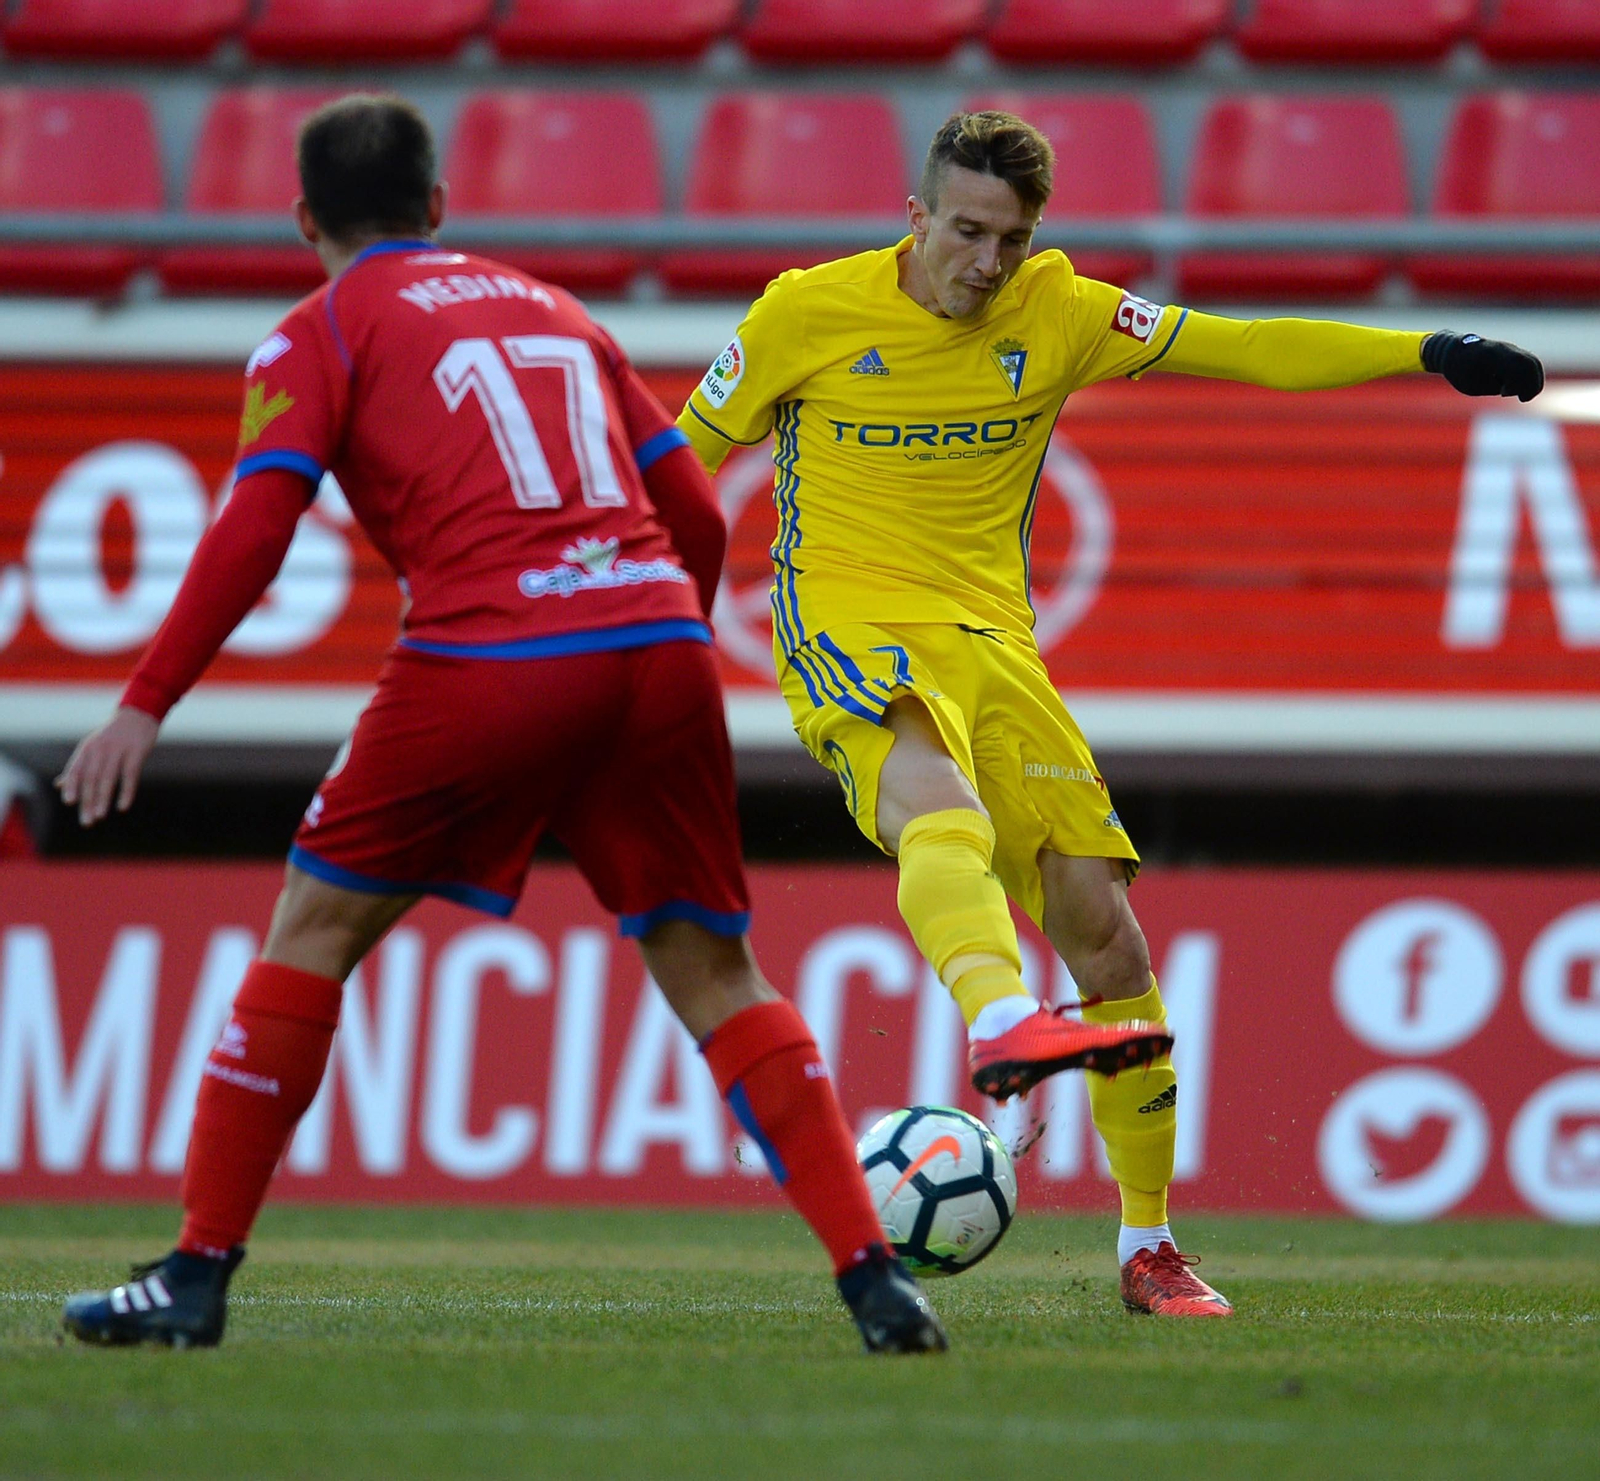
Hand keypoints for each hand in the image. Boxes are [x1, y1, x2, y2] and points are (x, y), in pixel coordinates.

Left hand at [55, 706, 159, 826]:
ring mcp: (119, 750)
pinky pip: (130, 776)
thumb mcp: (93, 746)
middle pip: (91, 778)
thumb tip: (60, 785)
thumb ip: (78, 766)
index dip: (72, 785)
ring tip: (99, 817)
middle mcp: (101, 749)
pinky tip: (123, 807)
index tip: (69, 802)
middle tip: (87, 821)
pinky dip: (126, 792)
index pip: (76, 769)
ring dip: (103, 799)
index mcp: (88, 748)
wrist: (139, 714)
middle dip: (87, 801)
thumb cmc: (114, 735)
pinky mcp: (137, 752)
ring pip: (108, 779)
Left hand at [1422, 331, 1543, 401]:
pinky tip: (1524, 391)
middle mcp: (1504, 348)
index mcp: (1489, 355)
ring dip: (1534, 381)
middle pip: (1529, 362)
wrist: (1455, 351)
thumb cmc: (1460, 371)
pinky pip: (1531, 363)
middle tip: (1523, 399)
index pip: (1516, 365)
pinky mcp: (1515, 353)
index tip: (1504, 394)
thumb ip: (1493, 387)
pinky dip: (1532, 378)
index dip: (1517, 382)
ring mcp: (1511, 349)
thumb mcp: (1471, 385)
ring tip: (1524, 396)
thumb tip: (1513, 389)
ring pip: (1533, 362)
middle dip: (1531, 383)